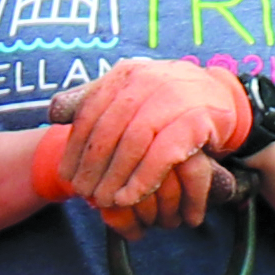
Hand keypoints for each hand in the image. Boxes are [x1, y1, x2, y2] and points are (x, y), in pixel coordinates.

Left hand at [47, 60, 250, 227]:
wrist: (220, 98)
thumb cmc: (166, 103)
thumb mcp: (130, 94)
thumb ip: (95, 101)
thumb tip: (54, 113)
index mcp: (126, 74)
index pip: (90, 113)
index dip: (74, 148)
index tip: (66, 175)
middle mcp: (148, 81)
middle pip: (108, 130)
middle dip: (92, 167)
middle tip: (82, 194)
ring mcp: (174, 98)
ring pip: (133, 143)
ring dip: (114, 177)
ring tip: (103, 201)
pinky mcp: (195, 121)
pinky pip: (162, 155)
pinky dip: (142, 179)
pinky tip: (128, 198)